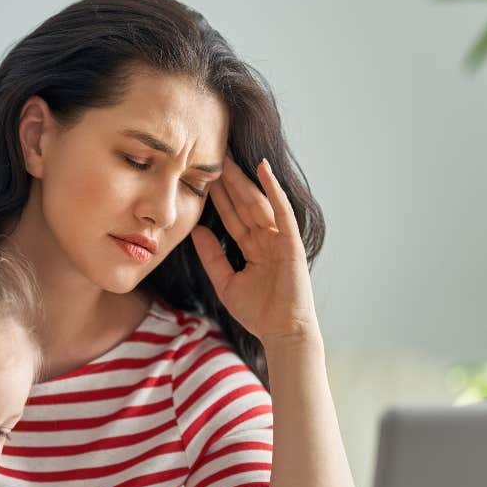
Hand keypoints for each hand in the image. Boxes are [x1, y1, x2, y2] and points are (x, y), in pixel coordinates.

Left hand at [191, 157, 320, 348]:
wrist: (282, 332)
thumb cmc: (259, 312)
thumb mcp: (225, 282)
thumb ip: (212, 256)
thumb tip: (196, 231)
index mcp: (253, 247)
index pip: (232, 216)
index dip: (217, 197)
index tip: (201, 175)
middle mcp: (267, 238)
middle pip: (243, 204)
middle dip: (228, 181)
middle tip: (212, 154)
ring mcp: (280, 238)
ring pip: (258, 203)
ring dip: (243, 179)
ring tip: (227, 157)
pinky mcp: (291, 242)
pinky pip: (281, 211)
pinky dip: (273, 190)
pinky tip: (263, 169)